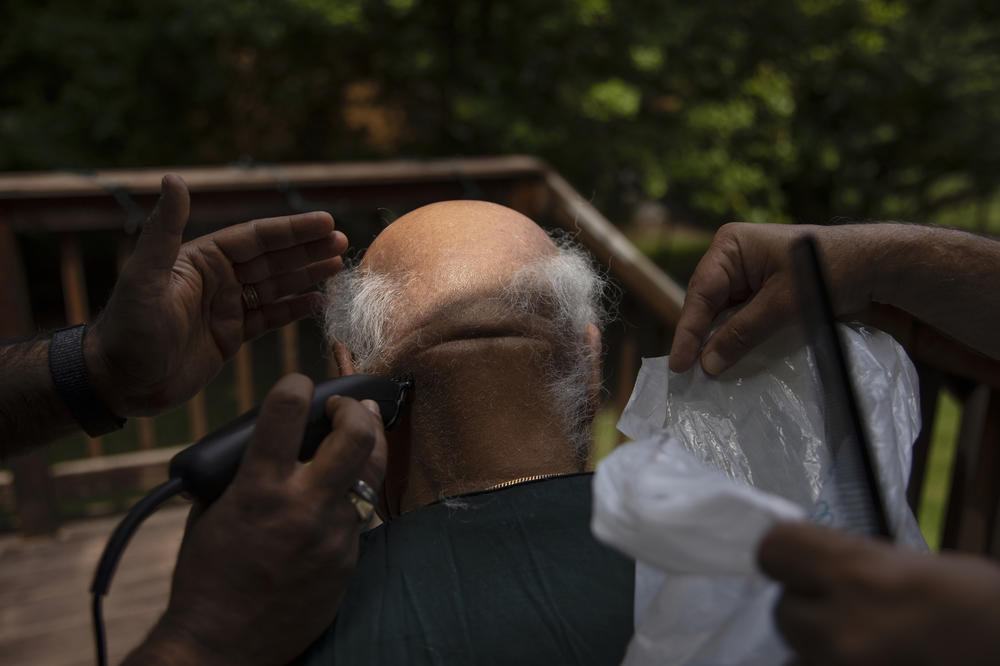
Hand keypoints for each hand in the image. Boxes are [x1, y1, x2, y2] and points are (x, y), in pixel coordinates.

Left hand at [85, 174, 347, 415]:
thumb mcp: (144, 277)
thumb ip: (164, 230)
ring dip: (306, 274)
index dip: (292, 230)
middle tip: (342, 242)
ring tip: (337, 265)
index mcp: (201, 259)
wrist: (118, 383)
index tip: (326, 222)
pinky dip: (294, 309)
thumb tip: (174, 179)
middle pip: (272, 258)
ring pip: (275, 285)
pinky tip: (317, 302)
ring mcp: (225, 308)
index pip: (256, 238)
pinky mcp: (230, 336)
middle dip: (307, 249)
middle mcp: (216, 279)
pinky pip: (269, 317)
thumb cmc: (127, 330)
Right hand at [124, 373, 386, 665]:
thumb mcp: (210, 514)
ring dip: (368, 446)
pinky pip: (361, 515)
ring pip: (371, 474)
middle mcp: (303, 508)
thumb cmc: (205, 578)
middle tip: (346, 408)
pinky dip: (353, 495)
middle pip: (356, 436)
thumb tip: (264, 441)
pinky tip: (343, 490)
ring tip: (361, 431)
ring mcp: (333, 536)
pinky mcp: (349, 561)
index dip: (296, 385)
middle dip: (356, 409)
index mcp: (258, 490)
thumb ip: (241, 473)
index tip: (298, 382)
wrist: (223, 647)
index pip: (286, 413)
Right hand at [667, 223, 877, 374]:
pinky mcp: (762, 291)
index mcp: (731, 246)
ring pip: (722, 314)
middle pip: (706, 304)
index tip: (679, 365)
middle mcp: (733, 258)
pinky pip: (740, 318)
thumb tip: (708, 364)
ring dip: (716, 341)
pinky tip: (728, 360)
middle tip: (686, 373)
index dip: (688, 332)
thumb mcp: (783, 304)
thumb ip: (742, 334)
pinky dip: (735, 338)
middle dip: (698, 337)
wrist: (876, 265)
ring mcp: (748, 275)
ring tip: (701, 373)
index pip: (699, 293)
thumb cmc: (830, 270)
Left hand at [757, 522, 999, 665]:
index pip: (773, 551)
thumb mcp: (917, 568)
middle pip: (784, 612)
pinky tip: (881, 663)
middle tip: (858, 615)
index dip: (790, 557)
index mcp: (858, 573)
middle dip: (812, 613)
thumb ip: (853, 565)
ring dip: (823, 652)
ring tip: (876, 648)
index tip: (807, 565)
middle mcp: (841, 627)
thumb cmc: (985, 610)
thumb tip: (811, 568)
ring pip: (799, 658)